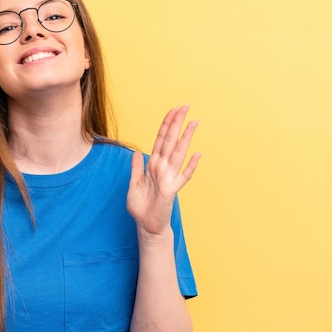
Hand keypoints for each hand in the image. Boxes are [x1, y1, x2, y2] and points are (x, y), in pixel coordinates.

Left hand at [127, 105, 200, 237]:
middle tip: (185, 106)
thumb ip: (136, 168)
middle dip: (177, 123)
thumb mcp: (133, 184)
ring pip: (178, 153)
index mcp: (153, 165)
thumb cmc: (140, 206)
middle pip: (171, 141)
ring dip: (185, 137)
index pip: (161, 139)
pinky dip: (191, 166)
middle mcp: (163, 168)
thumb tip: (136, 152)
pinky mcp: (171, 190)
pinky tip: (198, 154)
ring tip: (193, 122)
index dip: (166, 124)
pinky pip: (183, 176)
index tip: (173, 109)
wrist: (146, 225)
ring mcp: (169, 177)